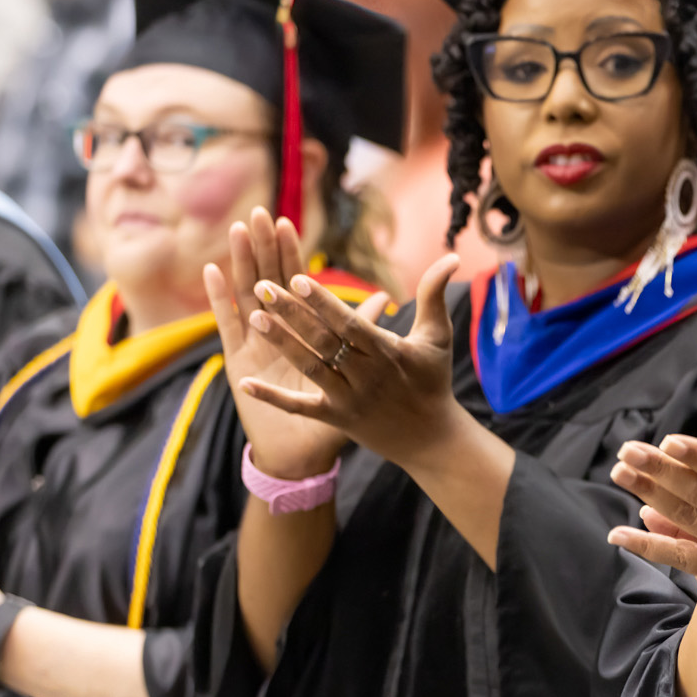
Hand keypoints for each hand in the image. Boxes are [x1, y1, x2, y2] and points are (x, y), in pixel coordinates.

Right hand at [207, 208, 365, 478]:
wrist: (305, 454)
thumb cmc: (334, 411)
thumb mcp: (357, 369)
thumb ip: (368, 333)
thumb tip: (387, 301)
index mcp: (303, 332)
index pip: (296, 282)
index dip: (292, 253)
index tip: (289, 221)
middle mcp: (274, 333)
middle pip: (267, 279)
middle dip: (264, 247)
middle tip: (258, 212)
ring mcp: (254, 344)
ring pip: (245, 294)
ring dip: (242, 262)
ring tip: (238, 230)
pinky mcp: (238, 361)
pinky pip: (226, 325)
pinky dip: (218, 298)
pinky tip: (212, 270)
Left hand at [236, 251, 469, 466]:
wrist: (431, 438)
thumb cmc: (433, 380)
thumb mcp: (438, 336)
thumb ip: (434, 296)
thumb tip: (451, 258)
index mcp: (388, 351)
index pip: (350, 323)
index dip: (323, 302)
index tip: (297, 278)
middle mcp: (366, 374)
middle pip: (324, 341)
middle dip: (292, 314)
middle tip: (262, 287)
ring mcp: (349, 398)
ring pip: (310, 367)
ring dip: (282, 343)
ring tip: (254, 318)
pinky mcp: (336, 419)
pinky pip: (301, 407)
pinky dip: (273, 398)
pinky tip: (245, 383)